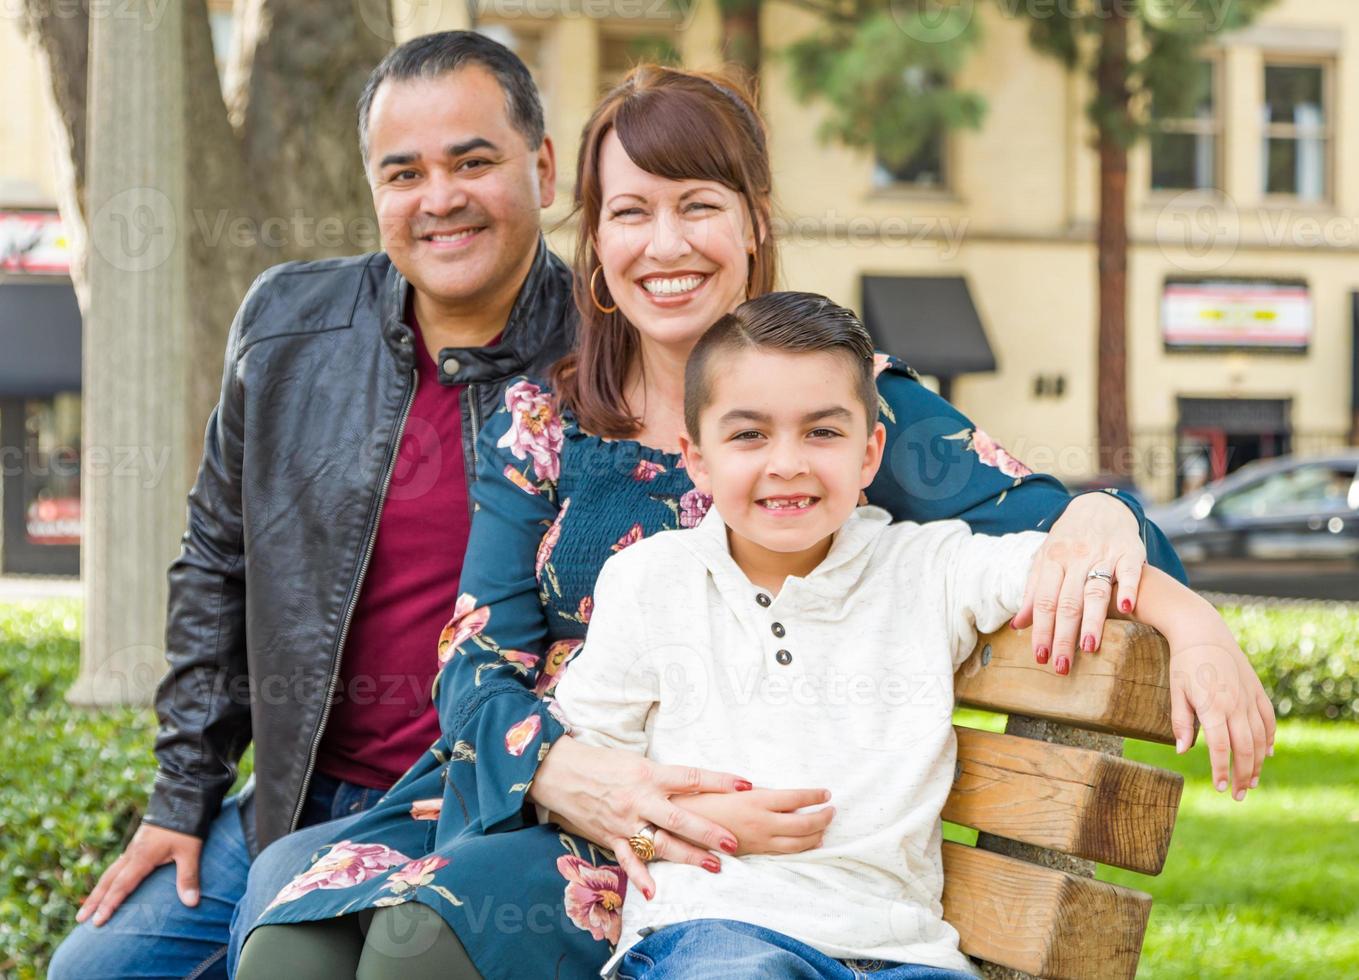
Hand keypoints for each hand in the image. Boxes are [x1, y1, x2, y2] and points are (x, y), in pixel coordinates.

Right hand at [76, 823, 201, 926]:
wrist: (181, 798)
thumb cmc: (186, 826)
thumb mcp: (190, 851)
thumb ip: (188, 877)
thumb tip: (192, 903)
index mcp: (141, 857)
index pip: (121, 886)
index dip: (109, 904)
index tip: (97, 922)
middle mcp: (132, 854)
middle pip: (108, 881)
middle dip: (94, 901)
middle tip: (80, 920)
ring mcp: (133, 848)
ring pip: (110, 872)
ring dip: (98, 890)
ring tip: (87, 907)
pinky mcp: (137, 844)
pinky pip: (117, 866)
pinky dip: (109, 879)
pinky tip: (108, 885)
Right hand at [530, 737, 751, 898]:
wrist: (561, 771)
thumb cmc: (602, 763)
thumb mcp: (637, 762)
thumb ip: (663, 777)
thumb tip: (695, 785)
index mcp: (649, 774)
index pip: (691, 778)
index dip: (719, 781)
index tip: (745, 784)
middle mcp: (640, 798)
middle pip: (681, 817)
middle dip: (709, 831)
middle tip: (734, 843)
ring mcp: (625, 821)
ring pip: (661, 842)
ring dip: (688, 856)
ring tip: (714, 866)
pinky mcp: (610, 837)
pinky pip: (628, 860)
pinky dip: (640, 877)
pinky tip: (654, 891)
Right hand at [673, 788, 833, 855]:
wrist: (681, 824)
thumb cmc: (704, 799)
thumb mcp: (733, 788)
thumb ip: (758, 793)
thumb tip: (782, 797)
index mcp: (757, 801)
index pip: (796, 799)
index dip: (814, 796)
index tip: (826, 792)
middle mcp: (762, 823)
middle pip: (803, 825)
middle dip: (822, 818)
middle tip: (832, 811)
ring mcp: (758, 841)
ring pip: (797, 844)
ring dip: (815, 836)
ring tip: (824, 829)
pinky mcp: (752, 853)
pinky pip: (783, 853)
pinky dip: (800, 848)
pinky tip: (806, 845)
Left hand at [1012, 492, 1144, 674]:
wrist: (1099, 506)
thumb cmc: (1068, 541)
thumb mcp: (1045, 560)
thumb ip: (1033, 592)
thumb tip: (1017, 626)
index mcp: (1052, 560)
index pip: (1044, 601)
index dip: (1041, 630)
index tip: (1040, 657)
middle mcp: (1075, 558)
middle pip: (1067, 602)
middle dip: (1063, 636)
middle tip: (1062, 666)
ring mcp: (1102, 554)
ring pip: (1095, 590)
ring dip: (1092, 620)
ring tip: (1088, 648)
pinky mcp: (1129, 551)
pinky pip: (1128, 571)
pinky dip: (1126, 588)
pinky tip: (1126, 608)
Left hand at [1168, 631, 1276, 800]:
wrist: (1203, 631)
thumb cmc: (1184, 662)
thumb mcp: (1176, 690)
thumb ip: (1181, 721)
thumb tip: (1183, 751)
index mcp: (1213, 706)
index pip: (1221, 748)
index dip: (1221, 770)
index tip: (1220, 788)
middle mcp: (1236, 704)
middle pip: (1245, 748)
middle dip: (1243, 775)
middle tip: (1238, 795)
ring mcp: (1249, 697)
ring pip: (1260, 738)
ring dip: (1257, 763)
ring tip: (1251, 782)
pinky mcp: (1257, 691)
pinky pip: (1268, 720)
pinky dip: (1269, 738)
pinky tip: (1266, 753)